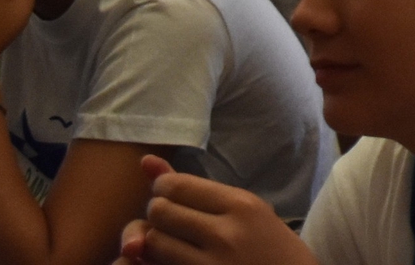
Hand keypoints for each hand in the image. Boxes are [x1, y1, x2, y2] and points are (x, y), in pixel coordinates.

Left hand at [122, 156, 309, 264]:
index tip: (171, 197)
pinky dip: (159, 260)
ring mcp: (211, 264)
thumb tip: (144, 160)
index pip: (177, 186)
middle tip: (171, 222)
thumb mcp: (245, 210)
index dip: (164, 190)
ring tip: (173, 243)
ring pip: (154, 241)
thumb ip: (194, 188)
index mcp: (242, 205)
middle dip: (157, 215)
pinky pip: (160, 264)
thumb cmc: (270, 247)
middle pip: (160, 211)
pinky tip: (177, 259)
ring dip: (156, 242)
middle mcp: (225, 232)